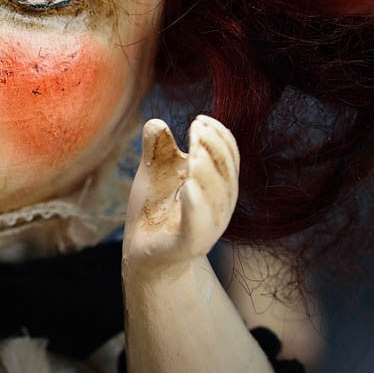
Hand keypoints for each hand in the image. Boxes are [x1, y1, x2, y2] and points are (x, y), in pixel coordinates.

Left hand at [123, 115, 240, 273]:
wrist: (144, 253)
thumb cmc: (155, 209)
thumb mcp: (155, 172)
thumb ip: (158, 148)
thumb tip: (155, 122)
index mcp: (216, 185)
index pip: (229, 156)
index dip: (219, 135)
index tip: (200, 118)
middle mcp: (219, 206)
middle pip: (227, 173)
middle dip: (214, 147)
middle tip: (196, 127)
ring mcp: (206, 226)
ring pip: (216, 198)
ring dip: (208, 173)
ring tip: (194, 154)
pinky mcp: (187, 243)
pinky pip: (197, 225)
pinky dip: (196, 205)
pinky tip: (187, 186)